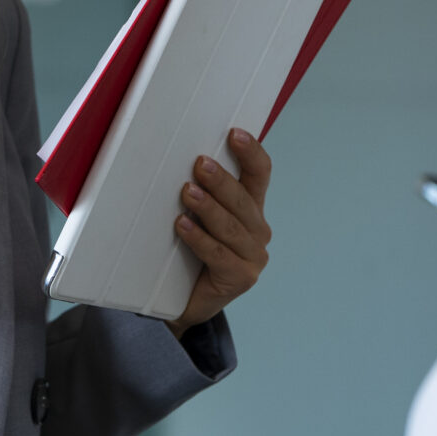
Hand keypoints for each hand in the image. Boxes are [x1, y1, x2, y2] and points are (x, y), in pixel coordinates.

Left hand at [170, 128, 273, 332]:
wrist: (183, 302)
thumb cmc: (189, 252)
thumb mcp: (198, 216)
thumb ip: (199, 192)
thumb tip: (177, 159)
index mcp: (251, 208)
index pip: (259, 174)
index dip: (251, 153)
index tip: (234, 133)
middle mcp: (258, 230)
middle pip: (243, 200)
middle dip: (222, 180)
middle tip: (200, 164)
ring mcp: (253, 256)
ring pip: (230, 227)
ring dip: (208, 208)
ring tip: (187, 192)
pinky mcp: (241, 278)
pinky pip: (218, 255)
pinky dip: (199, 239)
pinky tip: (183, 226)